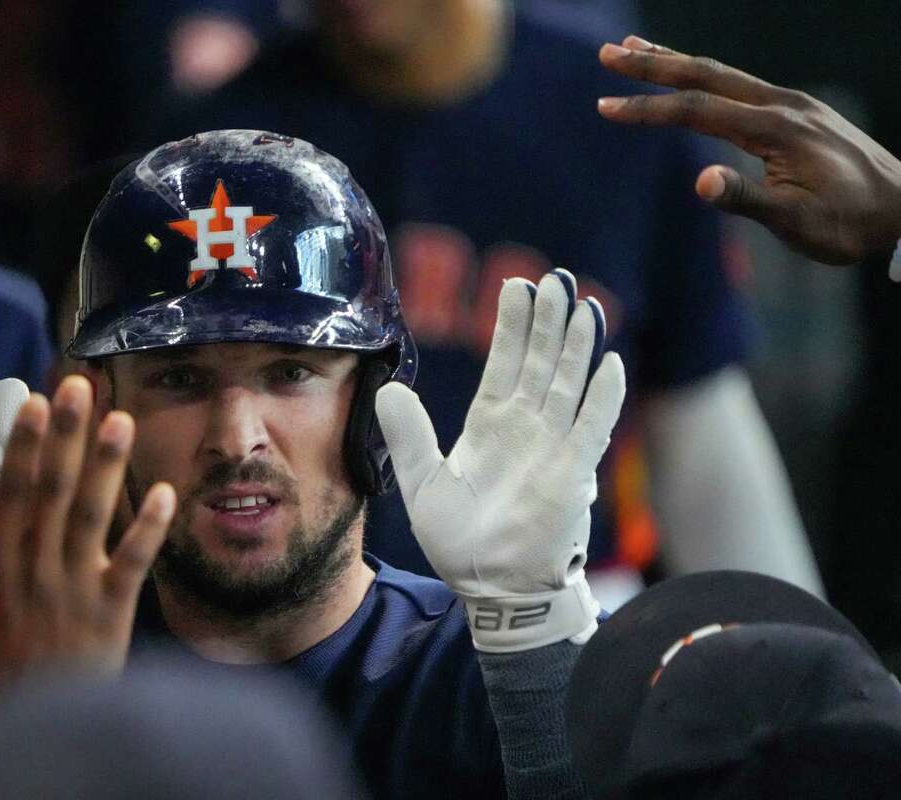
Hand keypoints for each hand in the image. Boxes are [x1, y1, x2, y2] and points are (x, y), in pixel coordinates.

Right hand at [0, 376, 175, 696]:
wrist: (28, 723)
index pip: (13, 490)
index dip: (25, 444)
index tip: (36, 401)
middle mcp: (36, 564)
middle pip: (54, 490)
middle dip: (67, 435)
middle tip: (80, 386)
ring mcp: (76, 585)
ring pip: (93, 515)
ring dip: (107, 466)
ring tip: (121, 420)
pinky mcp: (112, 608)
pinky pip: (133, 562)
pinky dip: (148, 528)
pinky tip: (164, 491)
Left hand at [376, 270, 625, 651]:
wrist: (491, 586)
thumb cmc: (460, 540)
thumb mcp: (422, 482)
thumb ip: (408, 435)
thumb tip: (386, 389)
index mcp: (490, 424)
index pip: (505, 363)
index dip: (513, 326)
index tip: (519, 287)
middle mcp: (525, 427)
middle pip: (541, 362)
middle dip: (549, 321)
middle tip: (557, 279)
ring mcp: (552, 446)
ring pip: (568, 383)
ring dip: (577, 345)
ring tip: (584, 303)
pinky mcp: (573, 473)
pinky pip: (591, 427)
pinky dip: (601, 397)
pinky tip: (610, 362)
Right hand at [597, 36, 900, 264]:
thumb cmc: (849, 223)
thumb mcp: (796, 223)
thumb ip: (747, 199)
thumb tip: (700, 181)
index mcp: (776, 129)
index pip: (697, 110)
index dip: (647, 108)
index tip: (604, 107)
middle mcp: (782, 104)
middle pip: (705, 75)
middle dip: (652, 64)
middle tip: (607, 54)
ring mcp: (792, 103)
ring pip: (722, 74)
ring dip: (675, 60)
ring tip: (635, 48)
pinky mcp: (797, 112)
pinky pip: (740, 84)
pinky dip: (705, 76)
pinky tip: (694, 78)